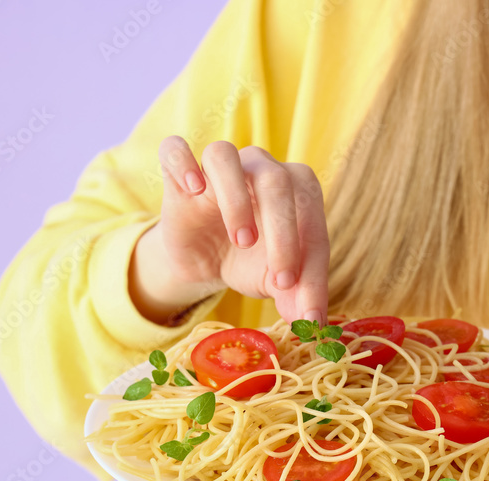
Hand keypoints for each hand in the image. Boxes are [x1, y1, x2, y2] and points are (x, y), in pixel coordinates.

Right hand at [131, 137, 328, 324]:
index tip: (302, 303)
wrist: (205, 261)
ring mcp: (220, 166)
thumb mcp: (275, 282)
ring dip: (236, 199)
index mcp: (295, 186)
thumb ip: (298, 295)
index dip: (312, 260)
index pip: (310, 212)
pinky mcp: (179, 173)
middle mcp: (261, 166)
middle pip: (275, 181)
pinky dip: (183, 164)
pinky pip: (175, 150)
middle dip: (284, 233)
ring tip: (242, 241)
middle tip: (280, 280)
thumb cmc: (250, 261)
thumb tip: (313, 322)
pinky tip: (192, 190)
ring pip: (226, 157)